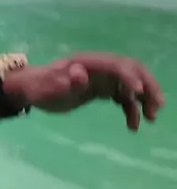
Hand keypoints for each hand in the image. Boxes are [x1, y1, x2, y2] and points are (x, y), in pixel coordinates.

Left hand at [11, 53, 164, 131]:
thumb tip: (80, 72)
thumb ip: (66, 81)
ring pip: (131, 84)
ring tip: (151, 118)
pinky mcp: (101, 89)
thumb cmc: (40, 88)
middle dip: (147, 86)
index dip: (130, 77)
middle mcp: (100, 67)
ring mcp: (102, 78)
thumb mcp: (51, 87)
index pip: (116, 65)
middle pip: (132, 71)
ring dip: (144, 99)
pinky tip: (133, 125)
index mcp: (89, 63)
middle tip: (158, 106)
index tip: (139, 94)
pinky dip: (131, 109)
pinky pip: (122, 97)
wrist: (32, 90)